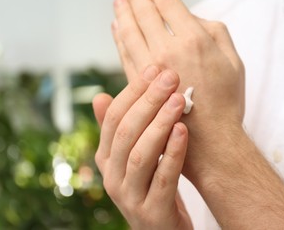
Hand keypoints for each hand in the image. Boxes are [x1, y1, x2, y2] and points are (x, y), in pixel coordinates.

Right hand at [93, 66, 192, 229]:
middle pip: (126, 132)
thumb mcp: (132, 156)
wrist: (162, 229)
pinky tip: (184, 131)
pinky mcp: (153, 213)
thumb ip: (118, 129)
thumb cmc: (150, 184)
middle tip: (169, 76)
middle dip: (148, 101)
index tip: (154, 68)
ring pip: (140, 154)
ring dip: (159, 123)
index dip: (133, 91)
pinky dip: (172, 154)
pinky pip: (163, 180)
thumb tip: (100, 97)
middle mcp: (112, 177)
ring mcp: (130, 197)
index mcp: (106, 158)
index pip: (114, 118)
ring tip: (178, 99)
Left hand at [112, 0, 244, 182]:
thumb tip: (192, 18)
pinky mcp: (140, 86)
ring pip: (130, 33)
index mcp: (194, 39)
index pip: (167, 5)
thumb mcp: (233, 61)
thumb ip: (215, 32)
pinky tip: (117, 29)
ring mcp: (151, 69)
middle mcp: (169, 50)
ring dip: (123, 15)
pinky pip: (125, 55)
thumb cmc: (225, 102)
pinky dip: (119, 39)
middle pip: (145, 15)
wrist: (210, 141)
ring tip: (119, 3)